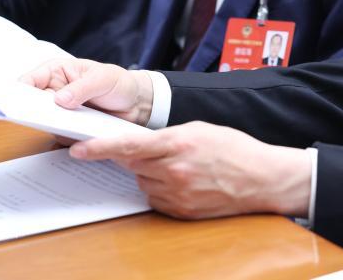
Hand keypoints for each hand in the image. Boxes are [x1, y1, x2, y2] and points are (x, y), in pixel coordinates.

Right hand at [20, 58, 154, 126]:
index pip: (29, 81)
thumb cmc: (119, 83)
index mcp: (57, 72)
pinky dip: (65, 138)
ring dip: (53, 127)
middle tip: (42, 121)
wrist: (137, 103)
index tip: (19, 105)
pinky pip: (59, 135)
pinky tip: (76, 139)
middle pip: (32, 105)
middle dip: (34, 113)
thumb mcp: (103, 79)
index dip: (19, 93)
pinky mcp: (69, 127)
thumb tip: (59, 100)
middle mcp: (54, 92)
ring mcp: (60, 112)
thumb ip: (82, 88)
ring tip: (67, 129)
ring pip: (44, 123)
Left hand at [69, 121, 312, 218]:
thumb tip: (140, 146)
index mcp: (179, 144)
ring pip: (143, 182)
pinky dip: (163, 189)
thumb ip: (168, 137)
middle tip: (156, 150)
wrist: (263, 179)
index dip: (100, 149)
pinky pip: (156, 198)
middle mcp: (174, 171)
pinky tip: (185, 182)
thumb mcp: (201, 130)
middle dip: (136, 157)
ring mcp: (177, 194)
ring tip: (181, 167)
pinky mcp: (181, 211)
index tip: (79, 149)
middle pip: (133, 165)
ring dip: (151, 174)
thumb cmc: (235, 149)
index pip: (129, 147)